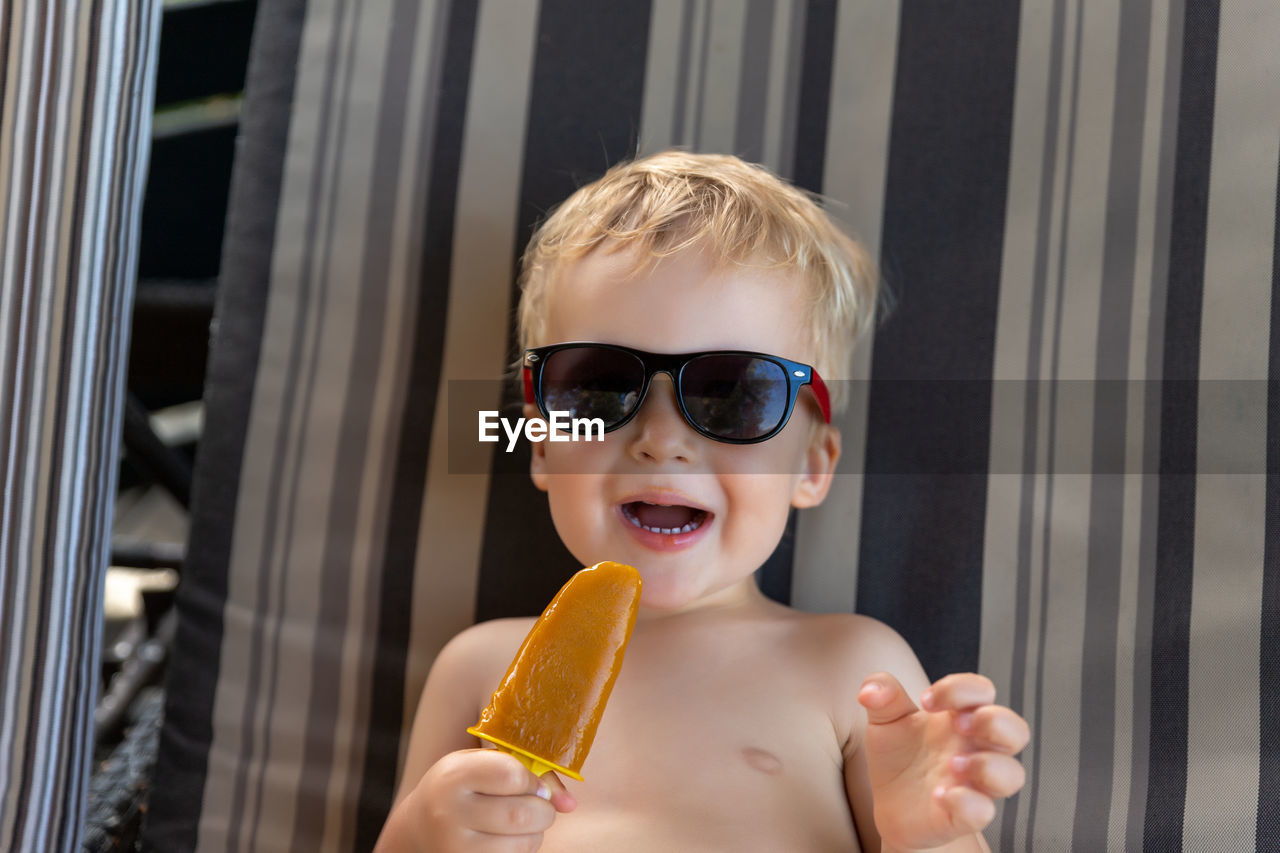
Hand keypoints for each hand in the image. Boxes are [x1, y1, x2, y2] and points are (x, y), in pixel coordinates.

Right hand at [377, 749, 574, 851]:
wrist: (418, 827)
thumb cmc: (460, 788)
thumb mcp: (481, 766)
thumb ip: (528, 774)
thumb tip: (570, 804)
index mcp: (453, 776)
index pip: (510, 774)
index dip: (532, 779)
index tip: (532, 783)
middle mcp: (448, 813)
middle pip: (521, 814)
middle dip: (543, 810)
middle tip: (539, 806)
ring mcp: (454, 847)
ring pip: (522, 844)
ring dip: (536, 833)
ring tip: (522, 823)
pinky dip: (522, 850)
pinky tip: (509, 840)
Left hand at [858, 672, 1028, 850]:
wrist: (891, 804)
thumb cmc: (900, 755)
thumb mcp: (885, 719)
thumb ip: (883, 696)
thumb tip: (870, 690)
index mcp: (960, 717)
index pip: (982, 690)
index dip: (961, 688)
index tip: (926, 700)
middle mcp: (975, 748)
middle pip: (1016, 729)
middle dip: (995, 721)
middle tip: (959, 724)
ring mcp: (974, 783)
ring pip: (1012, 774)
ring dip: (988, 765)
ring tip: (953, 763)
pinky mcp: (964, 815)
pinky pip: (983, 811)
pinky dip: (966, 803)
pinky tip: (939, 795)